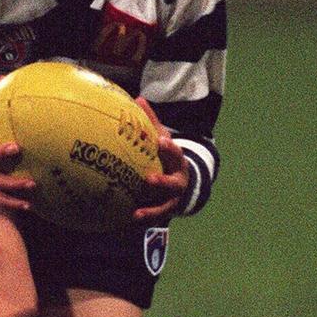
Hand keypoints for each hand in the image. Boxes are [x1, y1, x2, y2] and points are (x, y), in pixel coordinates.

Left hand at [131, 97, 188, 224]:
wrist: (186, 182)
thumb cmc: (167, 156)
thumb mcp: (163, 139)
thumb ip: (152, 122)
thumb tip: (138, 98)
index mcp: (176, 160)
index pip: (175, 152)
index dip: (168, 147)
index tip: (160, 142)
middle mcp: (178, 180)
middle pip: (173, 182)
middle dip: (162, 181)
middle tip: (148, 179)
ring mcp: (173, 198)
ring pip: (165, 205)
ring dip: (152, 210)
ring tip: (137, 213)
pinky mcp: (167, 209)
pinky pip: (156, 215)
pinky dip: (145, 217)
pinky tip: (131, 218)